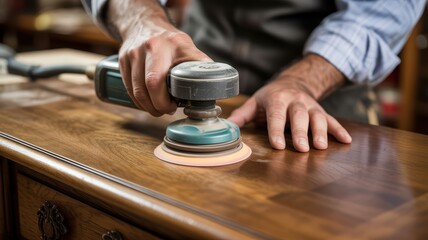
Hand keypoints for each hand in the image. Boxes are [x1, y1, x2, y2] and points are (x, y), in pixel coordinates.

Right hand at [108, 0, 210, 115]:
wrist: (145, 23)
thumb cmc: (170, 41)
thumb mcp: (188, 47)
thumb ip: (200, 65)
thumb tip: (214, 85)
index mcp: (169, 45)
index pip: (162, 78)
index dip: (166, 99)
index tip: (175, 106)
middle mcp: (149, 47)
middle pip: (149, 85)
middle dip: (158, 105)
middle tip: (167, 110)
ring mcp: (133, 53)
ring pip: (137, 90)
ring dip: (148, 106)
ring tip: (158, 109)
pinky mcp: (123, 60)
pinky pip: (129, 88)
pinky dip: (138, 101)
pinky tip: (147, 104)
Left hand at [228, 54, 351, 151]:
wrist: (293, 82)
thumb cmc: (271, 96)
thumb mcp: (255, 102)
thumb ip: (242, 115)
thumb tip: (226, 127)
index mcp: (277, 99)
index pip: (276, 115)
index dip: (276, 130)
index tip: (278, 145)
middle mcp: (296, 101)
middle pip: (299, 116)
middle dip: (301, 132)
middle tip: (302, 148)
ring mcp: (311, 106)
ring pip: (317, 117)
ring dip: (321, 132)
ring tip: (321, 147)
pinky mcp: (321, 111)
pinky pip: (332, 120)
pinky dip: (339, 130)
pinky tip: (346, 140)